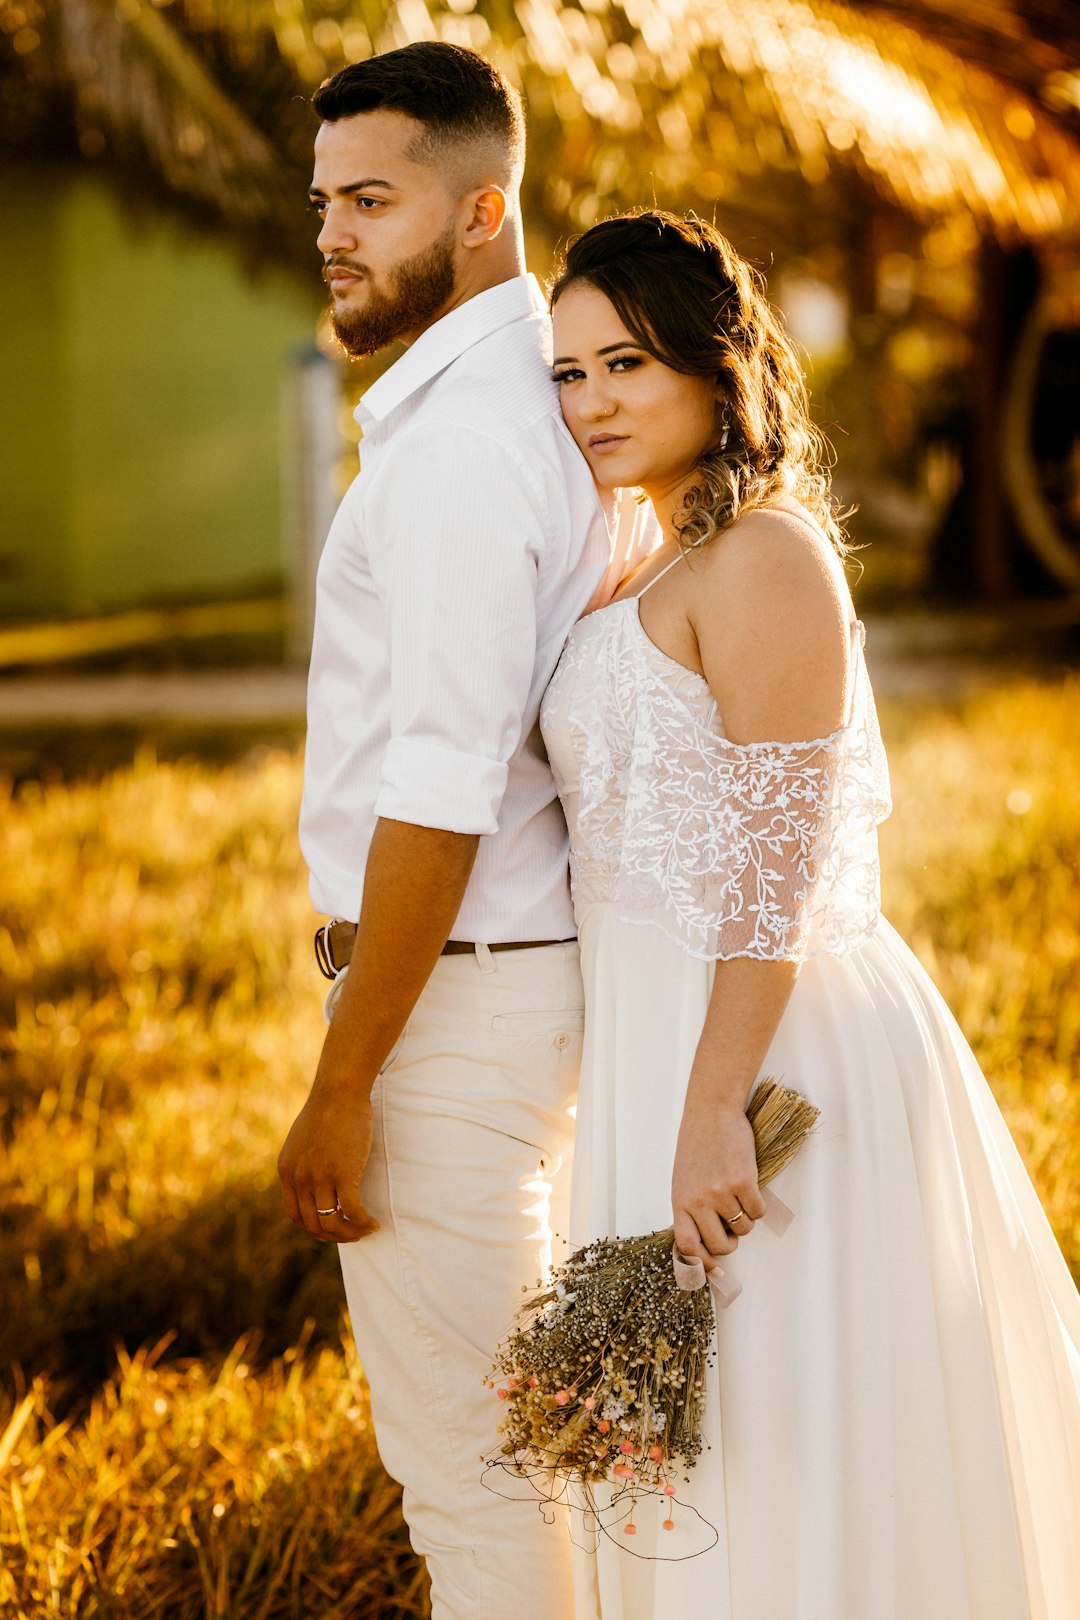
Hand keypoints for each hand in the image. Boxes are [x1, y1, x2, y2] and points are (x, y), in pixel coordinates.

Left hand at [277, 1083, 379, 1243]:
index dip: (315, 1228)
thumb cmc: (327, 1110)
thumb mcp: (302, 1140)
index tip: (333, 1228)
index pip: (296, 1216)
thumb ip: (303, 1162)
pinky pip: (353, 1212)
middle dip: (335, 1236)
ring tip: (366, 1229)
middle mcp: (299, 1179)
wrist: (338, 1092)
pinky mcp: (343, 1174)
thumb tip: (315, 1179)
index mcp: (287, 1172)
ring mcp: (320, 1178)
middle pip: (314, 1225)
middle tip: (354, 1234)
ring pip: (333, 1223)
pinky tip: (373, 1222)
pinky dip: (363, 1223)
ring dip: (351, 1234)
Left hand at [671, 1100, 765, 1266]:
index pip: (687, 1246)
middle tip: (731, 1225)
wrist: (712, 1112)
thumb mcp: (684, 1180)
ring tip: (738, 1196)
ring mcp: (720, 1192)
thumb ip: (691, 1210)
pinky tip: (750, 1186)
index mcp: (679, 1201)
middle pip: (720, 1245)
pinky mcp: (743, 1182)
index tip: (716, 1272)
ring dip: (746, 1220)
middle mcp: (697, 1200)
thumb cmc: (698, 1146)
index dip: (702, 1264)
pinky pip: (759, 1212)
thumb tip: (708, 1247)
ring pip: (744, 1229)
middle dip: (730, 1242)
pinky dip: (759, 1206)